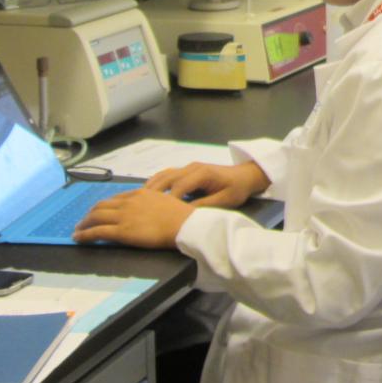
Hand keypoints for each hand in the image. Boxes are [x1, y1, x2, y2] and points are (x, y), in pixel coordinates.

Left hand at [72, 187, 193, 247]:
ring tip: (78, 230)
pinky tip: (78, 238)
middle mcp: (128, 202)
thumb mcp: (164, 201)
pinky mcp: (121, 231)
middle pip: (101, 206)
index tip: (99, 211)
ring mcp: (123, 216)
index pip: (115, 198)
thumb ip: (152, 202)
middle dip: (90, 214)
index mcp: (140, 193)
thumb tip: (147, 208)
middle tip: (84, 221)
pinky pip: (97, 232)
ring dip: (83, 224)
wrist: (184, 224)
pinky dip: (84, 234)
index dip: (104, 206)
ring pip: (95, 217)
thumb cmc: (180, 215)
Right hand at [143, 161, 270, 209]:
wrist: (244, 176)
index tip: (158, 215)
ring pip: (163, 175)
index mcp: (202, 174)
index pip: (179, 187)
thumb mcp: (224, 201)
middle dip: (153, 194)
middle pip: (167, 179)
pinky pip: (166, 175)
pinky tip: (146, 195)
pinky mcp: (186, 170)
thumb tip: (184, 214)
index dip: (168, 201)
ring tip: (137, 203)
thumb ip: (205, 206)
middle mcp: (192, 168)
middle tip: (140, 209)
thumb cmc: (236, 189)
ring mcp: (188, 167)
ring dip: (151, 188)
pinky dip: (155, 183)